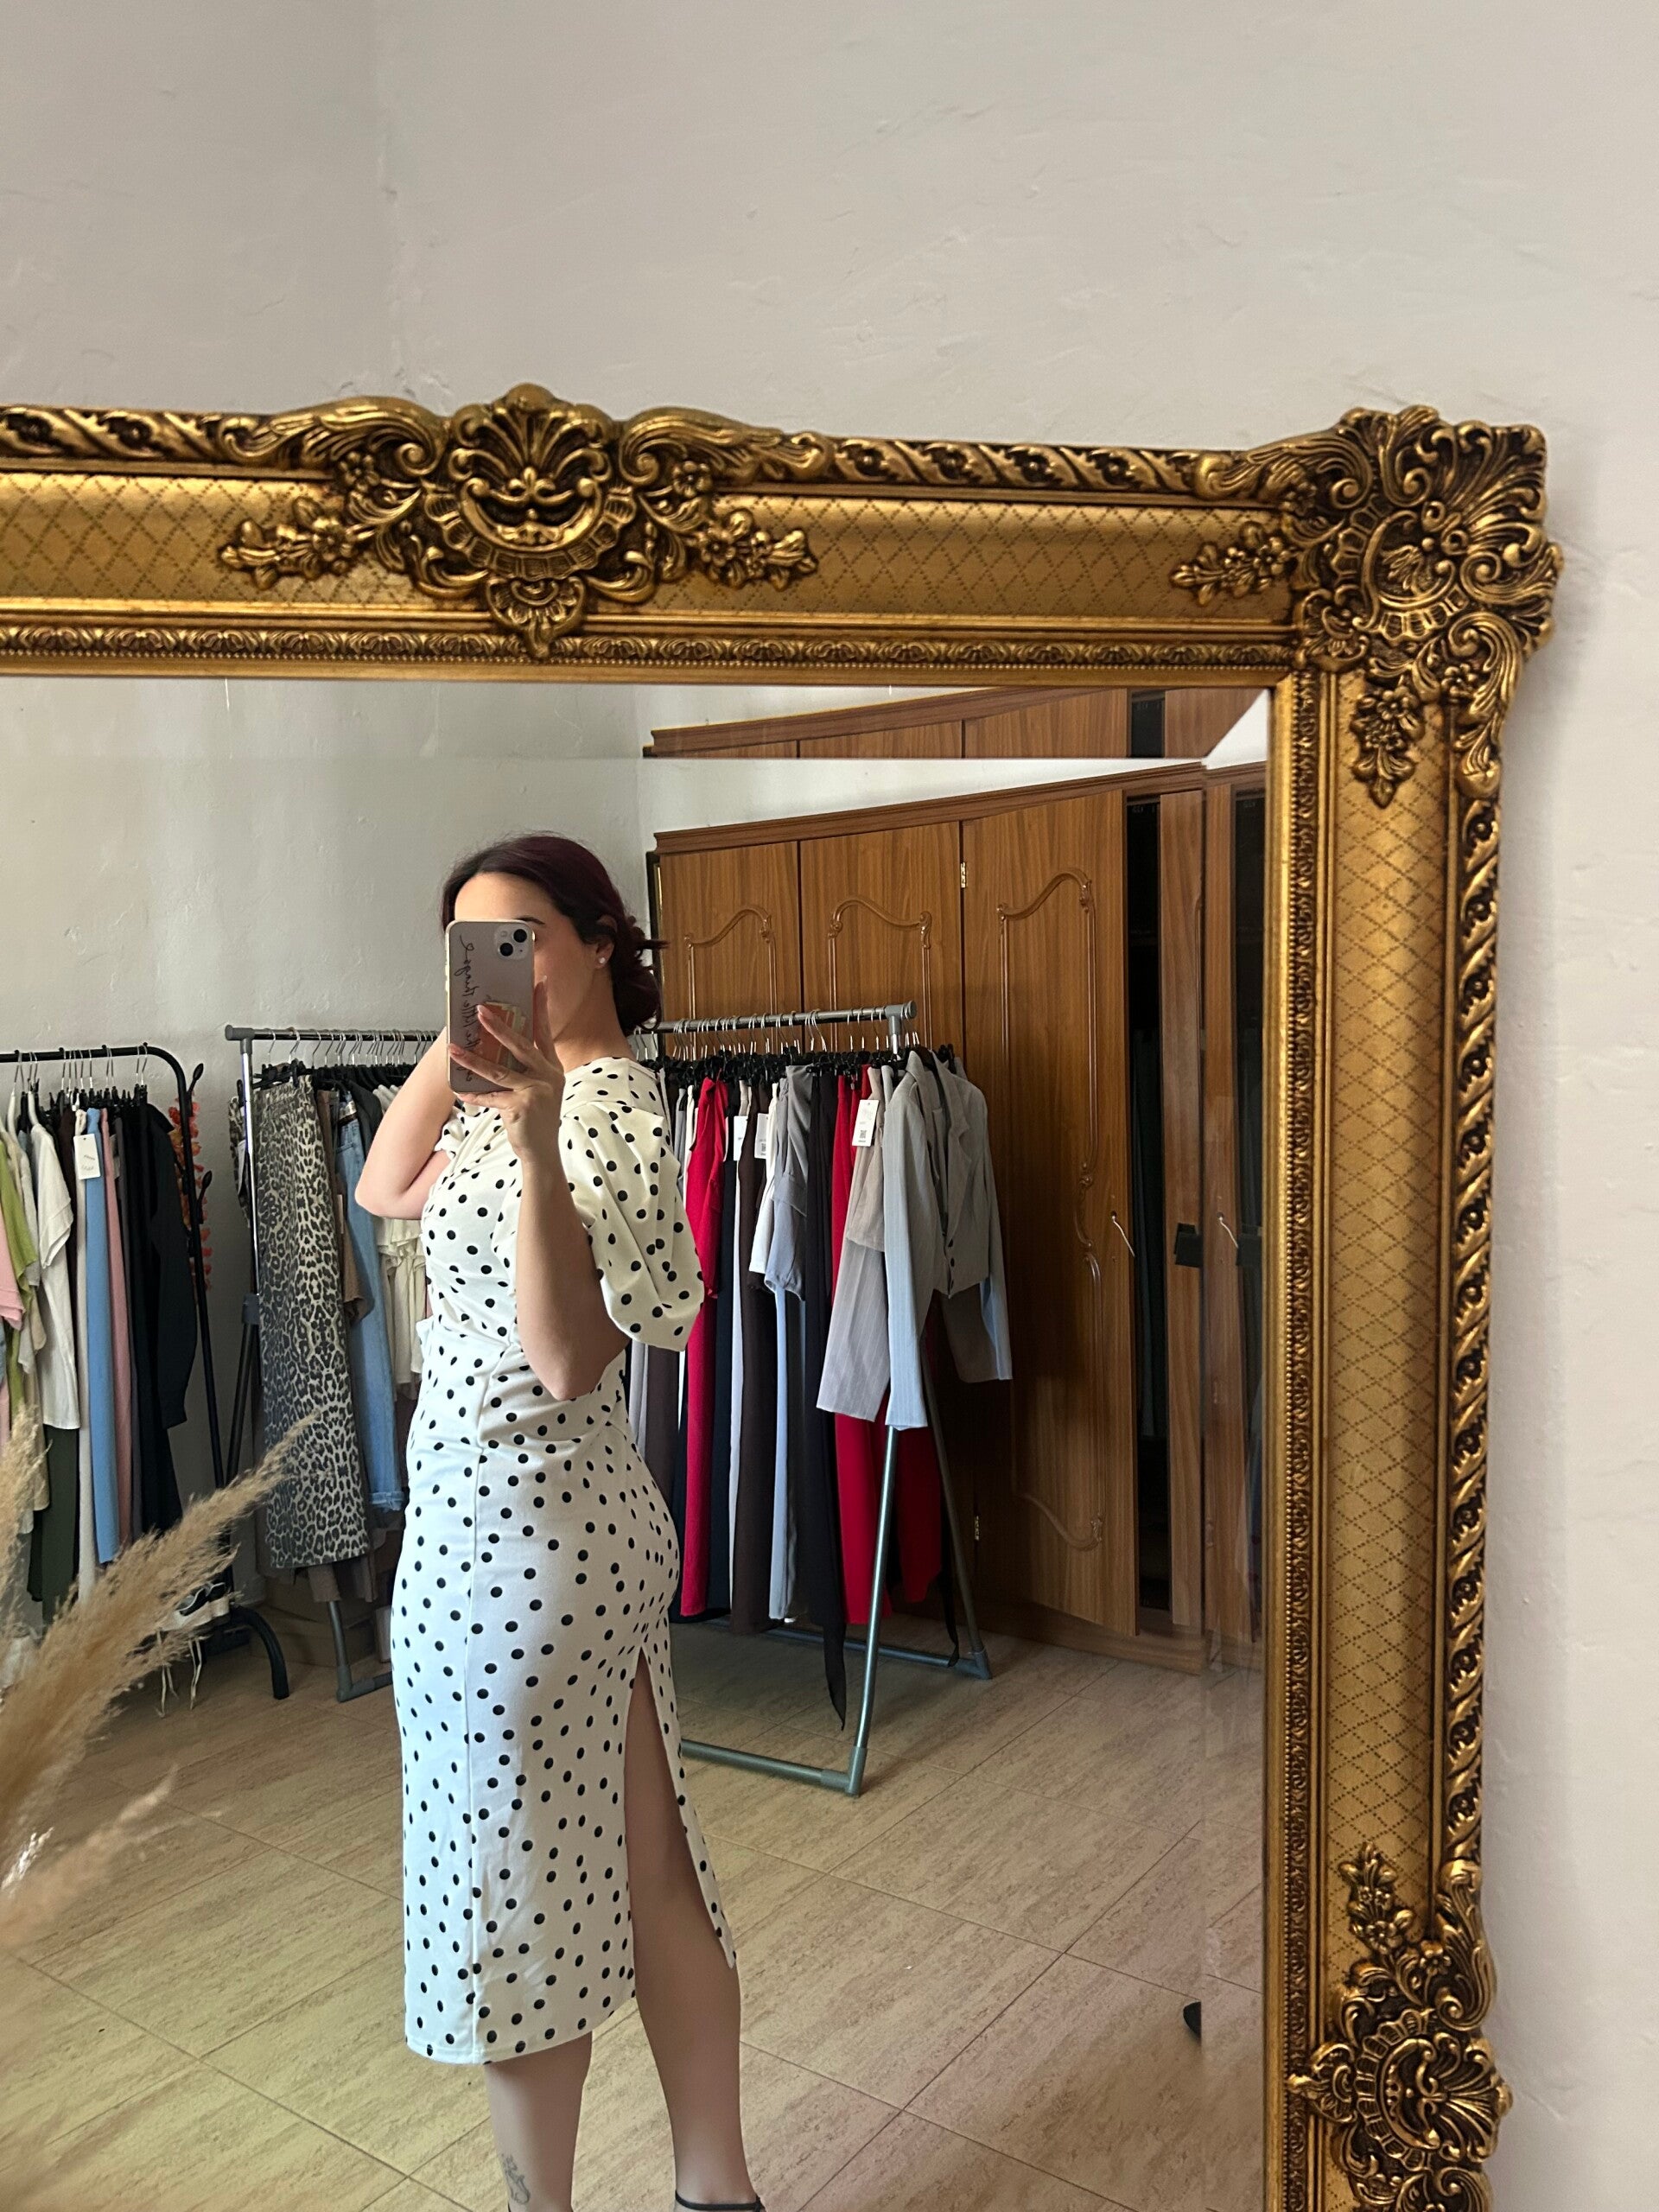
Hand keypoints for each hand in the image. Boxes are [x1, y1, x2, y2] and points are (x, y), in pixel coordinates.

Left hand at [449, 995, 564, 1171]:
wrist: (543, 1152)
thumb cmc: (536, 1120)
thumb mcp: (537, 1091)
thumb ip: (523, 1071)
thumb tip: (493, 1052)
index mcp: (552, 1068)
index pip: (545, 1033)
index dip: (542, 1009)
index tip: (538, 986)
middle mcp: (548, 1076)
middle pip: (521, 1045)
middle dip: (499, 1027)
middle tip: (481, 1011)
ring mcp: (537, 1091)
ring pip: (499, 1070)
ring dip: (473, 1059)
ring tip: (454, 1049)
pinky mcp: (522, 1106)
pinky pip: (491, 1096)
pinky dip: (474, 1095)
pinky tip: (460, 1090)